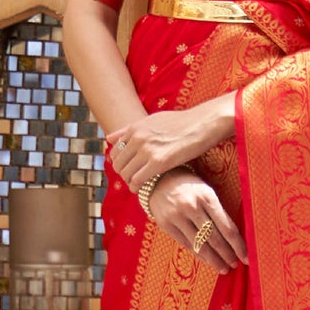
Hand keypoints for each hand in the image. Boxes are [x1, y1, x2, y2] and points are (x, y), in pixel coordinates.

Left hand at [105, 95, 236, 191]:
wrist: (202, 123)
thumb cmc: (180, 122)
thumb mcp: (151, 120)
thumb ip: (128, 129)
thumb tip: (108, 138)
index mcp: (134, 128)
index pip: (115, 152)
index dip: (120, 164)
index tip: (129, 169)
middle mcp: (137, 138)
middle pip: (118, 164)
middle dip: (124, 174)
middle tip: (134, 179)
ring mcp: (147, 150)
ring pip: (125, 174)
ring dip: (130, 182)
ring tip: (139, 185)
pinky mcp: (159, 162)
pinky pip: (138, 180)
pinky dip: (137, 188)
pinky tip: (143, 189)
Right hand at [145, 171, 246, 275]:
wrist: (159, 179)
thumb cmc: (190, 186)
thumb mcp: (207, 192)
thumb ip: (218, 212)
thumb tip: (235, 238)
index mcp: (207, 197)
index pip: (227, 227)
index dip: (238, 245)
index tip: (246, 257)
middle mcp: (192, 207)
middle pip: (215, 239)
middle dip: (227, 255)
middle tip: (235, 265)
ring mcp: (177, 217)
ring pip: (200, 245)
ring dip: (214, 260)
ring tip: (223, 268)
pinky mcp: (166, 225)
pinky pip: (186, 245)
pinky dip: (199, 255)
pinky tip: (208, 261)